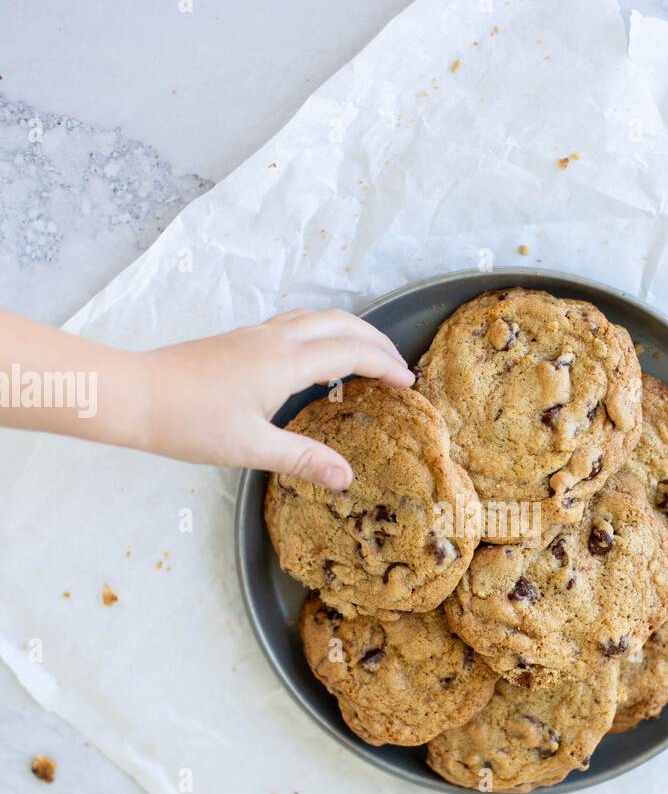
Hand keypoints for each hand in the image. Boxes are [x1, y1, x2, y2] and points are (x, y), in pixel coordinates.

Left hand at [142, 309, 413, 487]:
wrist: (134, 395)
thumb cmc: (188, 422)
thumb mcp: (250, 449)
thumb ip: (302, 459)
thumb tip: (346, 476)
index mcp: (285, 362)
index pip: (351, 352)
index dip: (385, 365)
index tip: (408, 384)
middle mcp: (275, 339)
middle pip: (340, 323)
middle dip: (375, 341)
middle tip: (397, 367)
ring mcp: (256, 335)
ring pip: (317, 317)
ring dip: (349, 331)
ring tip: (366, 357)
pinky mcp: (240, 339)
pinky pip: (296, 323)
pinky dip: (322, 332)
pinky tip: (315, 356)